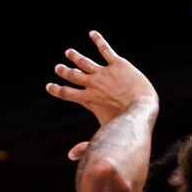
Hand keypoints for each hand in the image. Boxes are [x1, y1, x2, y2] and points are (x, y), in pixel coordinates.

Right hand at [46, 30, 157, 160]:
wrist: (142, 108)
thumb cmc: (125, 126)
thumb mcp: (102, 135)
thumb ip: (85, 146)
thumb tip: (70, 158)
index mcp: (88, 100)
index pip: (67, 94)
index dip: (56, 90)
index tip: (49, 86)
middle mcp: (93, 84)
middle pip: (73, 76)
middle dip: (64, 71)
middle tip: (58, 68)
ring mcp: (104, 72)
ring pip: (85, 61)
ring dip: (76, 56)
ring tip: (69, 52)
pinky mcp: (117, 63)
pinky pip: (105, 49)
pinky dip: (98, 40)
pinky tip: (92, 33)